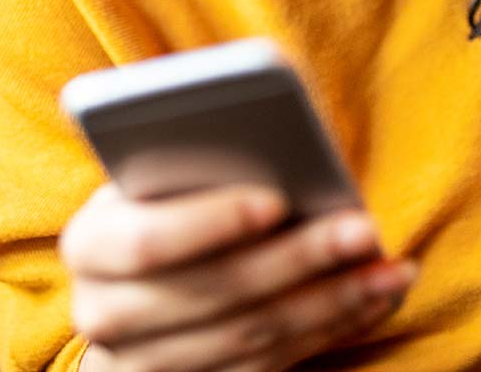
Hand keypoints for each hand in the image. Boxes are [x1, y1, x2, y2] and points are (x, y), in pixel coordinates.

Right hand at [61, 183, 416, 371]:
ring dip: (332, 301)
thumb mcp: (155, 179)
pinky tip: (373, 297)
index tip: (276, 199)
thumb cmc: (157, 206)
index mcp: (89, 246)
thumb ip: (191, 159)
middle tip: (364, 229)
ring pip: (252, 338)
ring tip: (391, 267)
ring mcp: (147, 365)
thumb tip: (271, 132)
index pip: (146, 242)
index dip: (211, 223)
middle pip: (215, 295)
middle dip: (298, 260)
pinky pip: (270, 367)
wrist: (130, 292)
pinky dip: (329, 329)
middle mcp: (105, 315)